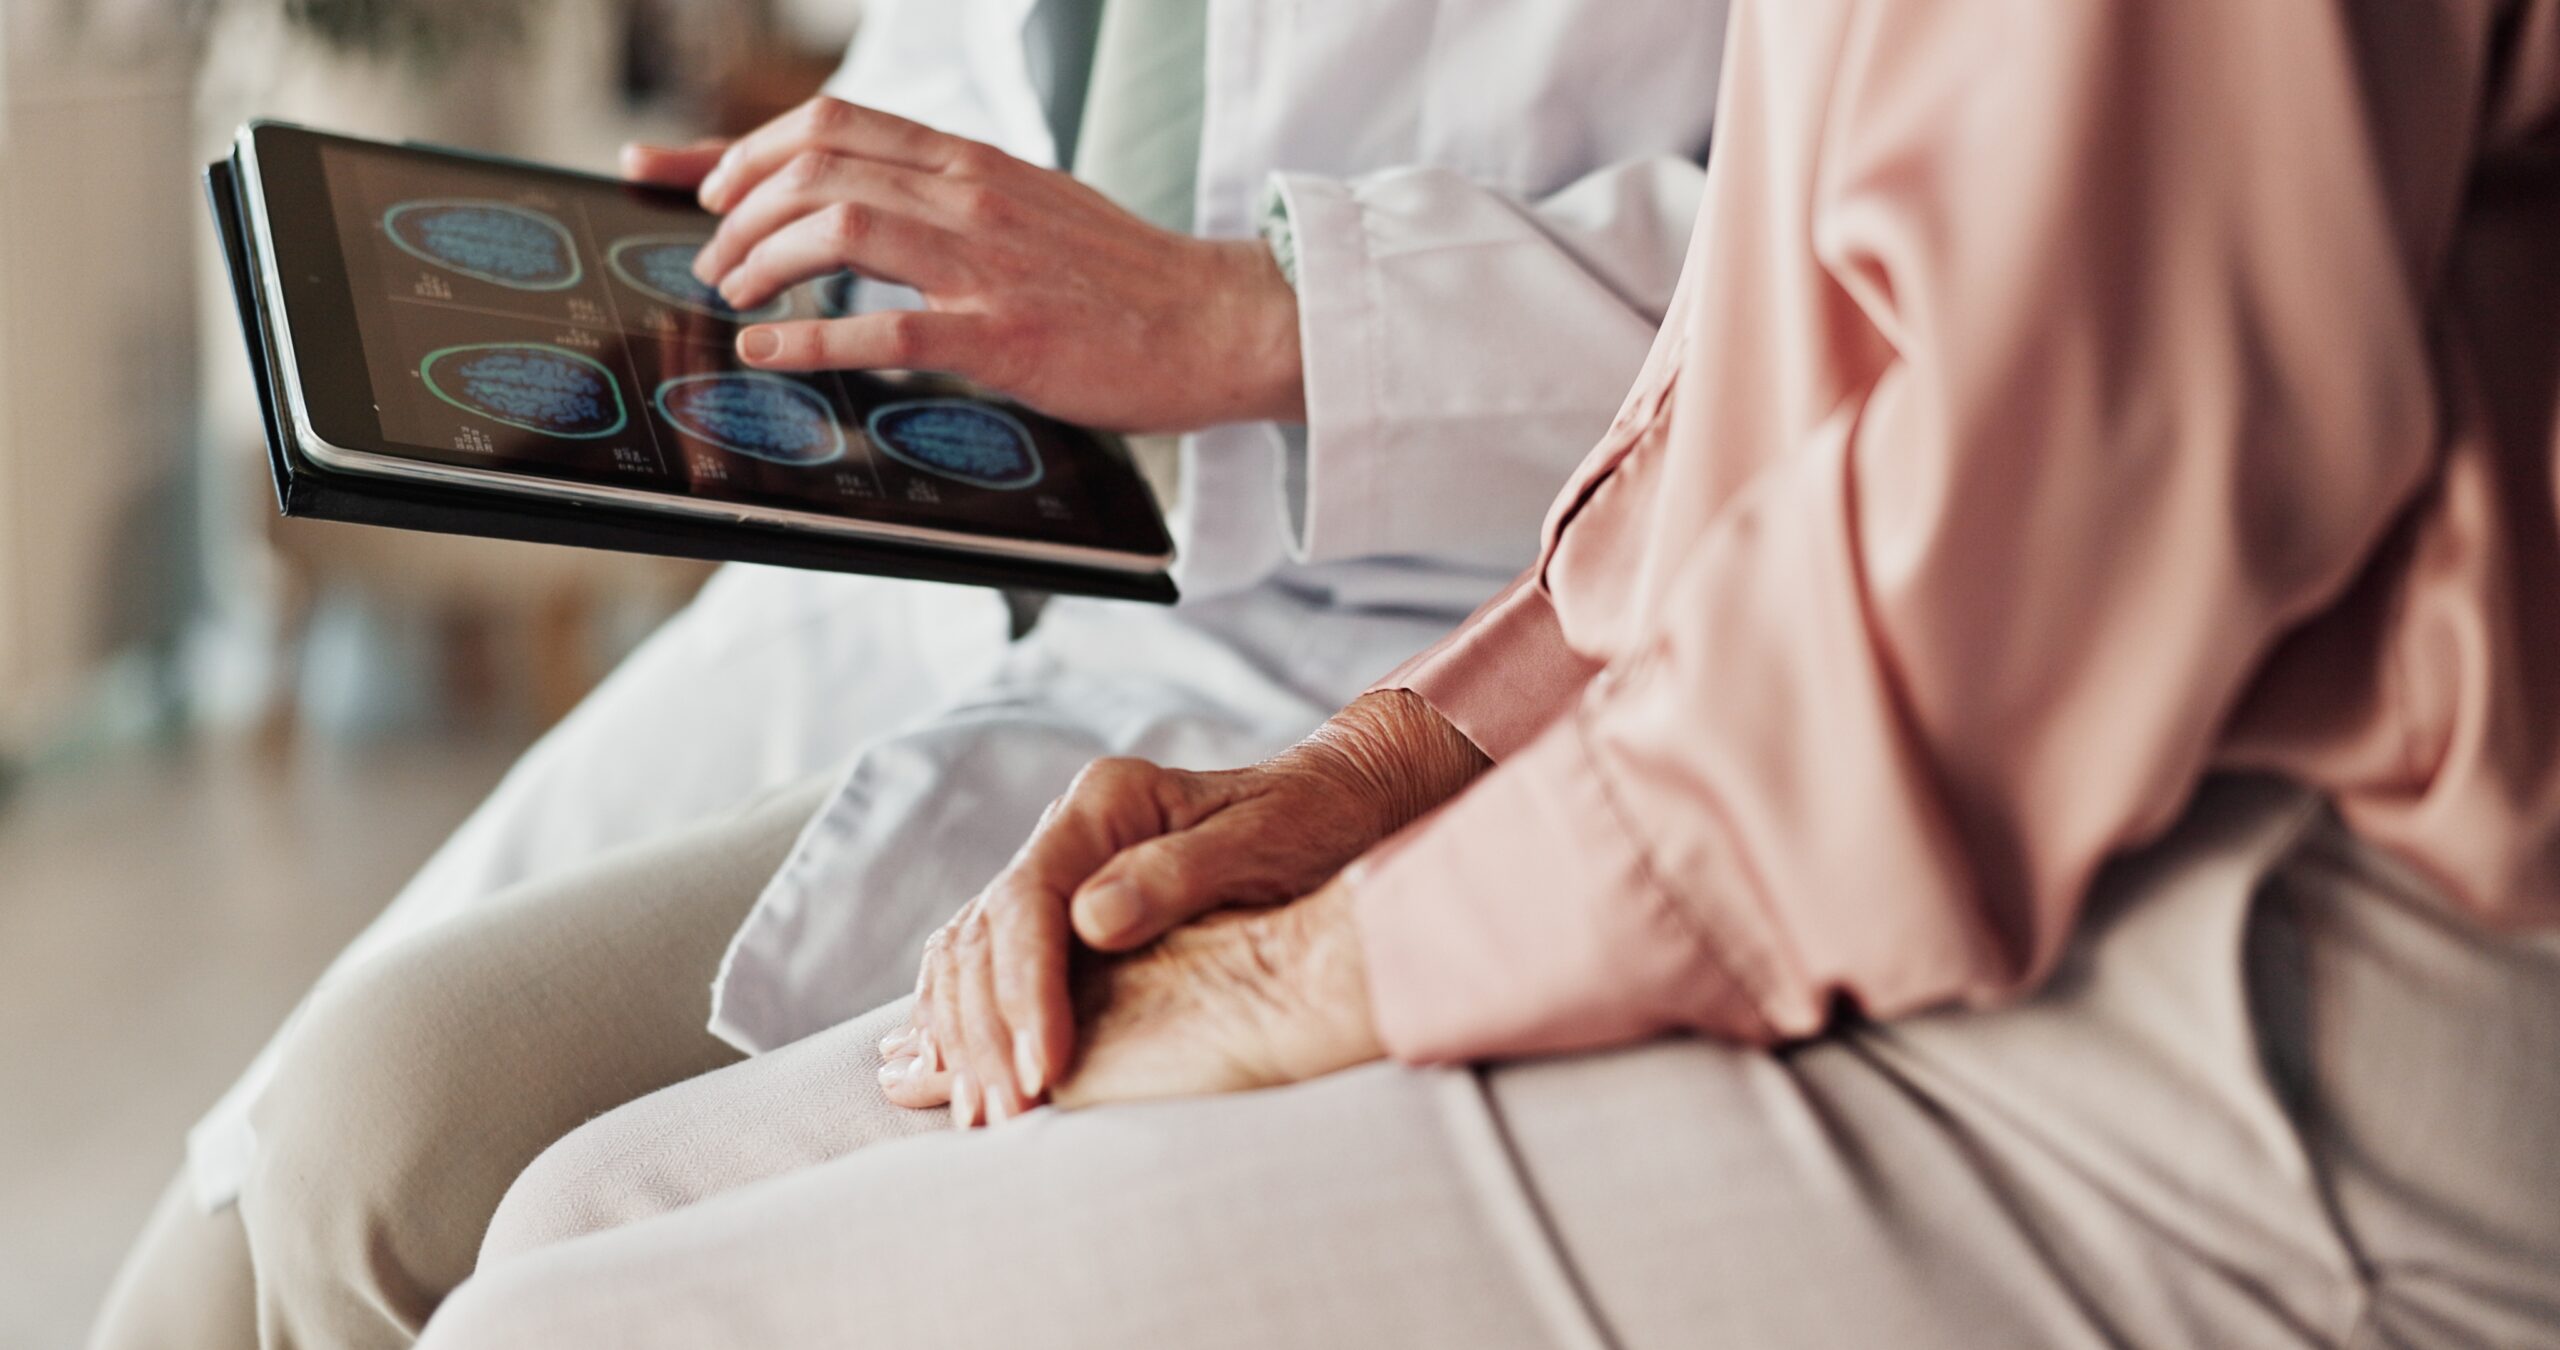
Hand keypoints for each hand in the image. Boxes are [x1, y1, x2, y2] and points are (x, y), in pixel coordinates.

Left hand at [622, 97, 1303, 433]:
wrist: (1218, 321)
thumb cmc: (1123, 280)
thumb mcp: (1029, 207)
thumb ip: (950, 200)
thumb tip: (868, 205)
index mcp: (971, 162)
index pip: (829, 124)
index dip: (738, 149)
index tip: (683, 179)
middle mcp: (969, 195)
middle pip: (815, 163)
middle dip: (736, 208)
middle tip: (711, 255)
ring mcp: (985, 262)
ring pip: (836, 224)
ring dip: (761, 259)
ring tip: (733, 294)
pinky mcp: (1002, 334)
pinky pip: (884, 324)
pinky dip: (809, 333)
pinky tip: (768, 347)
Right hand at [877, 691, 1485, 1125]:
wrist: (1333, 806)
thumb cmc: (1311, 822)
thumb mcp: (1264, 838)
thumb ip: (1179, 873)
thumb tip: (1090, 921)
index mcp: (1104, 803)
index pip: (1030, 900)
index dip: (1025, 990)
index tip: (1043, 1069)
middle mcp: (1066, 834)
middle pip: (983, 935)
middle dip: (987, 1031)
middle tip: (1006, 1118)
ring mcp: (1057, 874)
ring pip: (968, 957)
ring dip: (967, 1040)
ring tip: (983, 1121)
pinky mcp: (1059, 919)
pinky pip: (983, 971)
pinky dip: (968, 1027)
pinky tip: (967, 1083)